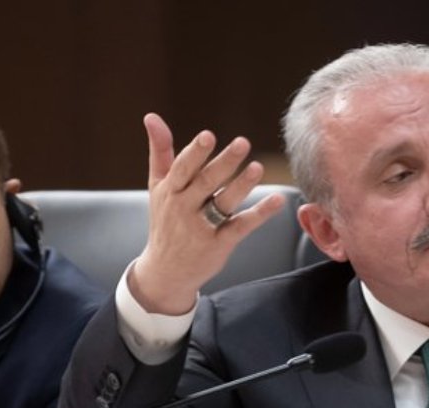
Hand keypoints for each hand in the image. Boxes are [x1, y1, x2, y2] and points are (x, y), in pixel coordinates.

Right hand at [130, 113, 286, 314]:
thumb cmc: (165, 221)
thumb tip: (151, 117)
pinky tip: (277, 200)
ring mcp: (201, 228)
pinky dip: (260, 213)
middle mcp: (184, 208)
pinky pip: (241, 226)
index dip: (195, 153)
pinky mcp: (219, 244)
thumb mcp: (158, 187)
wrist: (166, 270)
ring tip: (257, 168)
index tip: (208, 136)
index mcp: (170, 191)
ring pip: (224, 203)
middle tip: (243, 143)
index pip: (183, 168)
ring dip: (241, 185)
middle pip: (206, 183)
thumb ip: (160, 151)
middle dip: (224, 163)